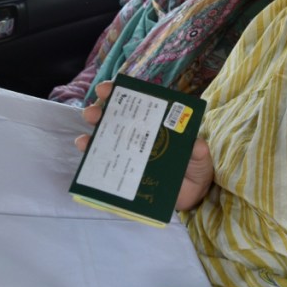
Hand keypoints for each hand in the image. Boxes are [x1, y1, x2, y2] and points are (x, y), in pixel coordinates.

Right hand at [75, 81, 213, 211]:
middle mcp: (139, 134)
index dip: (122, 93)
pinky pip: (104, 163)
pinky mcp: (122, 172)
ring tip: (86, 136)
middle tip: (92, 112)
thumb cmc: (194, 170)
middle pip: (116, 118)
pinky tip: (86, 153)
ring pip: (105, 138)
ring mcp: (128, 152)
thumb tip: (197, 145)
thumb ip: (199, 152)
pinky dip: (93, 157)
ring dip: (93, 133)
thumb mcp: (200, 159)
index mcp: (157, 124)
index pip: (138, 103)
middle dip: (101, 111)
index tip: (108, 88)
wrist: (189, 198)